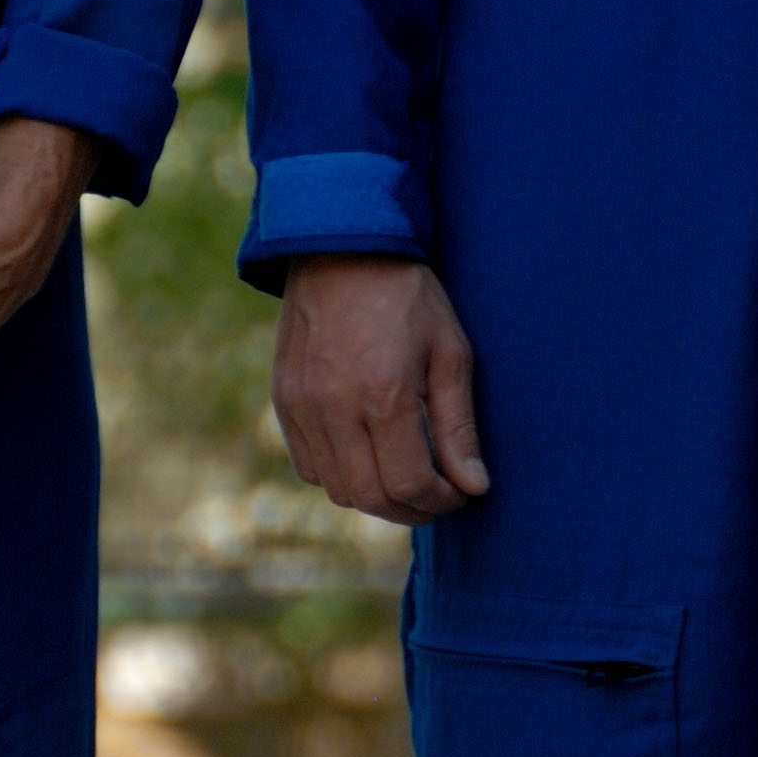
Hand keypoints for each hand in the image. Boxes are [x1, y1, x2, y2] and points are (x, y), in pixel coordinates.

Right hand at [274, 254, 489, 525]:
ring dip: (375, 496)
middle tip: (437, 495)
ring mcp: (302, 407)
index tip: (461, 491)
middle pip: (370, 498)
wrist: (343, 248)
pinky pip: (309, 466)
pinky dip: (340, 476)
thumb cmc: (408, 295)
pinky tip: (368, 455)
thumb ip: (458, 425)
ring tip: (406, 477)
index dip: (441, 500)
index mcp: (384, 394)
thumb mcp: (450, 350)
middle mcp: (335, 409)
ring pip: (337, 489)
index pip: (410, 484)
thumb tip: (474, 486)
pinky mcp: (283, 401)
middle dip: (411, 509)